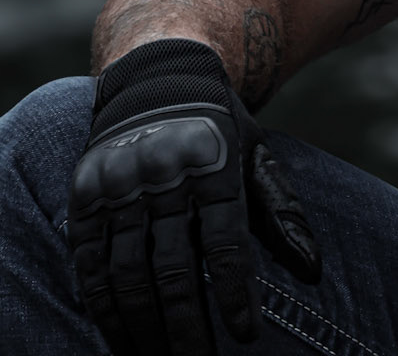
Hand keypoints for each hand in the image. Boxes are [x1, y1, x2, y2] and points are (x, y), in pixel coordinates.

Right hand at [68, 37, 320, 355]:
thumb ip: (280, 212)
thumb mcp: (255, 154)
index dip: (235, 295)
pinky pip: (90, 263)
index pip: (224, 242)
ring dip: (144, 332)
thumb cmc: (217, 126)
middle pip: (172, 270)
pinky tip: (121, 341)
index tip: (246, 337)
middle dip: (186, 331)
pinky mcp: (85, 192)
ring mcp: (118, 181)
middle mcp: (162, 171)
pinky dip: (104, 309)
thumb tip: (312, 271)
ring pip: (127, 275)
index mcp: (212, 160)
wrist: (155, 69)